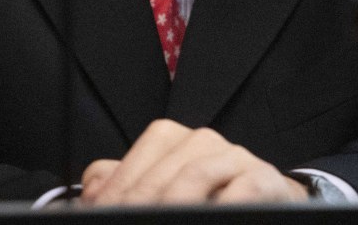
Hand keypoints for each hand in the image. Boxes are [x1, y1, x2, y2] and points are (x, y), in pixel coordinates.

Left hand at [79, 119, 308, 205]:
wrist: (266, 205)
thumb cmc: (208, 201)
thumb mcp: (160, 191)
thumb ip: (123, 185)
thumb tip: (91, 193)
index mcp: (169, 141)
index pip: (130, 167)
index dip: (113, 199)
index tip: (100, 217)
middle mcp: (200, 142)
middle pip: (158, 174)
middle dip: (138, 206)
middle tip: (127, 224)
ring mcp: (233, 157)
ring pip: (195, 175)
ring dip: (174, 203)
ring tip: (160, 221)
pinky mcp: (263, 177)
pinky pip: (243, 187)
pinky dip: (226, 203)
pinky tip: (209, 217)